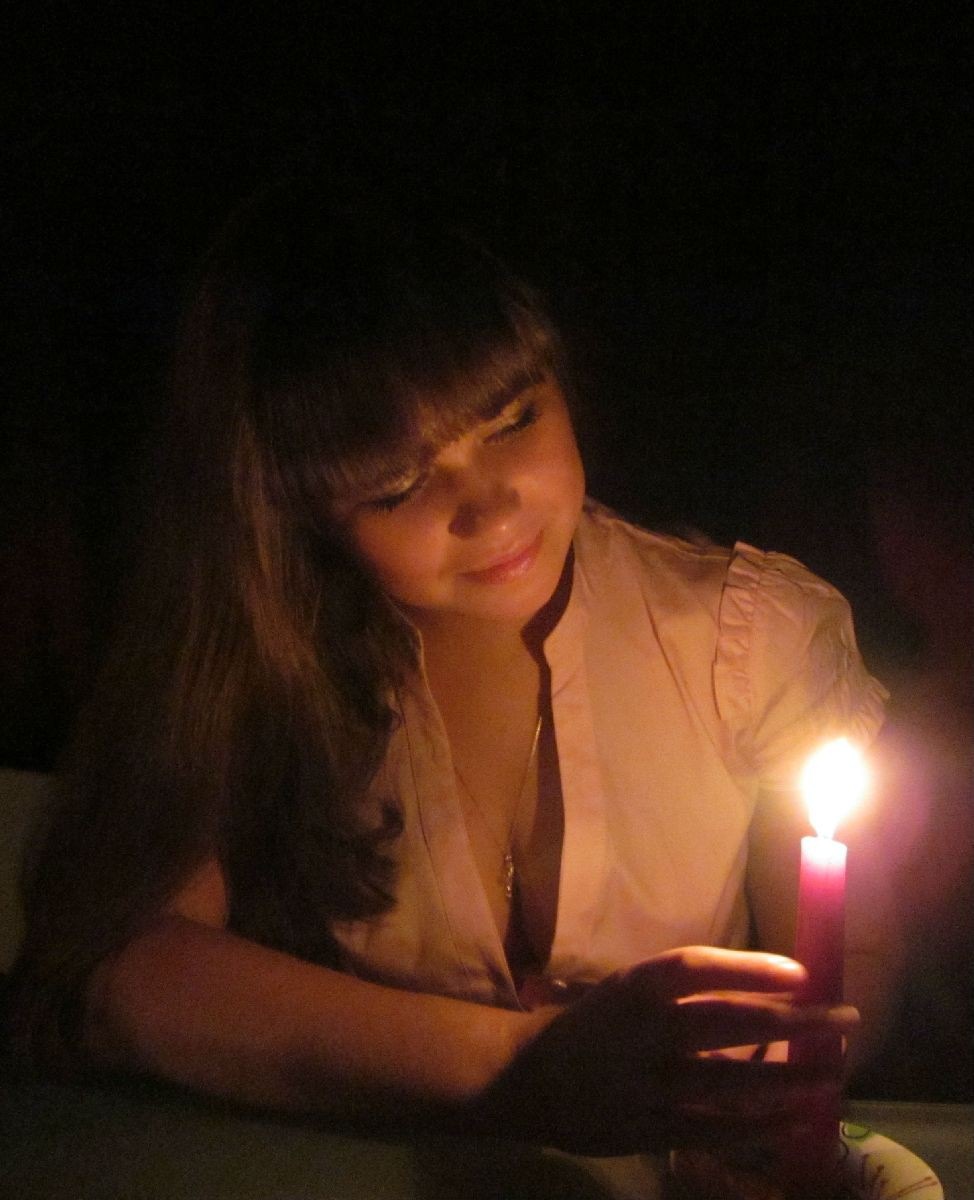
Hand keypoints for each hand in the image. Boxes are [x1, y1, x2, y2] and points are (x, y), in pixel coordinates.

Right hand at [470, 946, 857, 1154]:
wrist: (526, 1078)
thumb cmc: (591, 1025)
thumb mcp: (626, 993)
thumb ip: (683, 997)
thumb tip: (764, 996)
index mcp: (633, 988)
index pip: (697, 968)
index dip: (750, 967)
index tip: (802, 971)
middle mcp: (641, 1032)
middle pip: (726, 1022)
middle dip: (792, 1021)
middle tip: (844, 1019)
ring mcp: (645, 1084)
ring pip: (729, 1083)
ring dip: (787, 1079)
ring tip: (833, 1074)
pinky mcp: (646, 1129)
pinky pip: (712, 1131)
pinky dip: (757, 1127)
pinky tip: (795, 1121)